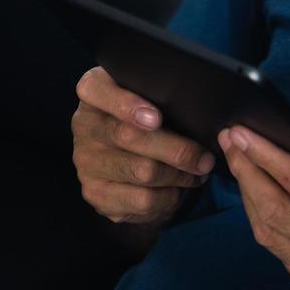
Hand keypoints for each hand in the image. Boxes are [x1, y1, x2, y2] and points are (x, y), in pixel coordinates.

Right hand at [72, 66, 217, 225]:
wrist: (128, 163)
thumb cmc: (147, 122)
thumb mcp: (151, 100)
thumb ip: (163, 96)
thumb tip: (200, 111)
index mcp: (93, 93)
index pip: (95, 90)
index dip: (125, 104)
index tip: (157, 118)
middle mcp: (84, 126)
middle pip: (129, 137)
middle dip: (177, 150)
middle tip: (205, 158)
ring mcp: (86, 162)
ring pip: (142, 171)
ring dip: (179, 175)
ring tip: (198, 173)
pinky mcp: (95, 194)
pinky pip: (141, 200)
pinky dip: (169, 196)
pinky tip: (179, 189)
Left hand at [218, 125, 289, 289]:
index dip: (268, 157)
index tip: (244, 134)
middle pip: (275, 212)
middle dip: (247, 173)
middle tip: (229, 141)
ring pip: (272, 237)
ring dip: (250, 198)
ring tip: (239, 164)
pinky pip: (282, 256)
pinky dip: (266, 223)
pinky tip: (263, 199)